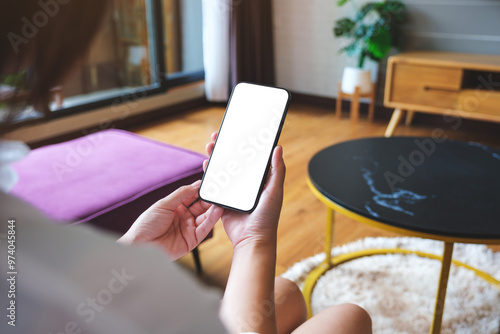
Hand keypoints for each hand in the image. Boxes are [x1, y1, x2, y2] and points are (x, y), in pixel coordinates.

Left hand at [118, 181, 222, 259]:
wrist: (140, 246)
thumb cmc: (146, 225)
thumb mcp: (163, 204)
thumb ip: (181, 194)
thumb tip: (196, 184)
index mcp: (176, 207)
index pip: (192, 195)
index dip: (201, 189)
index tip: (211, 182)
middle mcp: (184, 217)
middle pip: (201, 205)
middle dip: (210, 198)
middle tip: (219, 190)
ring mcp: (189, 228)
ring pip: (206, 216)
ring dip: (214, 208)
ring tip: (220, 200)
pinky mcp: (192, 240)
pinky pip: (205, 228)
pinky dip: (212, 220)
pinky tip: (217, 211)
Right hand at [204, 132, 285, 248]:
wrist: (251, 239)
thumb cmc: (267, 218)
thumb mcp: (274, 191)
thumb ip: (277, 170)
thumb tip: (278, 148)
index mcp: (260, 180)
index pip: (251, 158)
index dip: (244, 144)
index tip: (238, 133)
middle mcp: (246, 184)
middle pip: (234, 161)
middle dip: (226, 148)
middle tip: (218, 136)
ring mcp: (233, 192)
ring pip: (223, 170)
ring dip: (216, 158)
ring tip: (210, 146)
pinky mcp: (222, 200)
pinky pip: (215, 185)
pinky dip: (210, 174)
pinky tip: (206, 164)